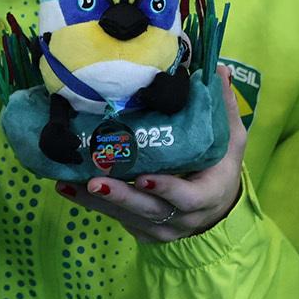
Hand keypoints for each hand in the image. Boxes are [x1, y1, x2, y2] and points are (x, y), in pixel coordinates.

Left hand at [54, 64, 248, 243]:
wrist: (217, 207)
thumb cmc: (221, 167)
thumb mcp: (231, 140)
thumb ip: (225, 109)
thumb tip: (219, 68)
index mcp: (208, 195)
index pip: (188, 197)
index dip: (167, 189)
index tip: (144, 177)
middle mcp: (183, 218)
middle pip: (149, 210)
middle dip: (120, 196)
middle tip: (93, 181)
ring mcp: (162, 228)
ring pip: (127, 216)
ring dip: (96, 201)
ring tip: (67, 184)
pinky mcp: (143, 230)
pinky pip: (117, 218)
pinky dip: (93, 204)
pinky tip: (69, 189)